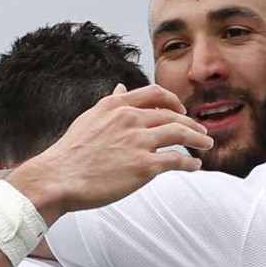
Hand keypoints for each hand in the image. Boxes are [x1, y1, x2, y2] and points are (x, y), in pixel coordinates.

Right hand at [7, 84, 212, 223]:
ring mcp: (139, 142)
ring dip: (198, 139)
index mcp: (117, 105)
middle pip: (173, 114)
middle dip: (191, 123)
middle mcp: (130, 119)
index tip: (182, 109)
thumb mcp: (89, 118)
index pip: (155, 94)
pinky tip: (194, 166)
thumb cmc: (70, 153)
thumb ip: (110, 103)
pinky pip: (177, 160)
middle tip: (201, 131)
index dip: (174, 101)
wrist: (58, 178)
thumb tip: (121, 88)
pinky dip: (190, 162)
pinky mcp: (144, 166)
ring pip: (181, 133)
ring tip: (206, 144)